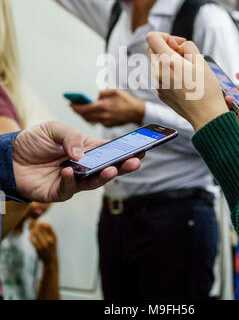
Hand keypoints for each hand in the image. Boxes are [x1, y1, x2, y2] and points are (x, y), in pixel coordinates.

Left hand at [12, 121, 140, 201]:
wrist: (9, 157)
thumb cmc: (34, 141)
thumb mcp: (53, 129)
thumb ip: (70, 137)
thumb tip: (82, 153)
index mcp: (86, 149)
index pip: (110, 150)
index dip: (125, 150)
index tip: (141, 149)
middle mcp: (83, 166)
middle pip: (108, 168)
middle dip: (123, 166)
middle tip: (135, 162)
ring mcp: (73, 180)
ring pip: (93, 182)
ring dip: (104, 176)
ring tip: (111, 170)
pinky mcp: (59, 192)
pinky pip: (69, 188)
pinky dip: (71, 181)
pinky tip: (69, 172)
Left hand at [29, 221, 57, 264]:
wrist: (51, 260)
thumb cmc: (51, 247)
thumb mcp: (53, 239)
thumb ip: (49, 231)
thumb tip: (41, 222)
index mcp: (54, 236)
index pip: (48, 226)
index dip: (42, 223)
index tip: (39, 223)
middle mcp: (50, 240)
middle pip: (41, 229)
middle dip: (35, 225)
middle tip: (31, 223)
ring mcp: (44, 245)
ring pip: (36, 234)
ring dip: (32, 230)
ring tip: (30, 229)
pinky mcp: (39, 249)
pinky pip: (33, 241)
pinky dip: (30, 237)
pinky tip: (29, 236)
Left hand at [71, 89, 145, 127]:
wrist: (137, 112)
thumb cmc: (126, 100)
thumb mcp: (114, 90)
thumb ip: (102, 92)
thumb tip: (95, 97)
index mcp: (104, 106)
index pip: (85, 108)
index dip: (76, 107)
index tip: (70, 104)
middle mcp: (104, 116)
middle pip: (85, 115)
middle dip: (78, 111)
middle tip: (73, 107)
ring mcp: (106, 122)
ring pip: (90, 120)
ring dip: (84, 115)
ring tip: (80, 110)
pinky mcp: (108, 126)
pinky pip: (97, 122)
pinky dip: (92, 118)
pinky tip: (90, 114)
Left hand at [147, 32, 227, 131]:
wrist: (206, 116)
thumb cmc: (206, 89)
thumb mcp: (201, 61)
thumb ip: (187, 46)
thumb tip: (176, 44)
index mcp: (168, 62)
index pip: (152, 38)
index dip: (165, 36)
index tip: (178, 44)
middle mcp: (158, 72)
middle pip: (152, 49)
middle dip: (166, 47)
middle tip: (184, 55)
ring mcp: (158, 84)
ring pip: (156, 63)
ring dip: (168, 60)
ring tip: (186, 69)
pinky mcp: (160, 93)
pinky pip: (160, 76)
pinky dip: (169, 72)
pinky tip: (184, 81)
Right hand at [225, 69, 238, 135]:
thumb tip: (236, 74)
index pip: (230, 91)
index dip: (222, 88)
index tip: (216, 83)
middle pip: (227, 104)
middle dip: (221, 99)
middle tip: (222, 93)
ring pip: (230, 115)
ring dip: (225, 109)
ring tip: (228, 100)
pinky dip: (237, 121)